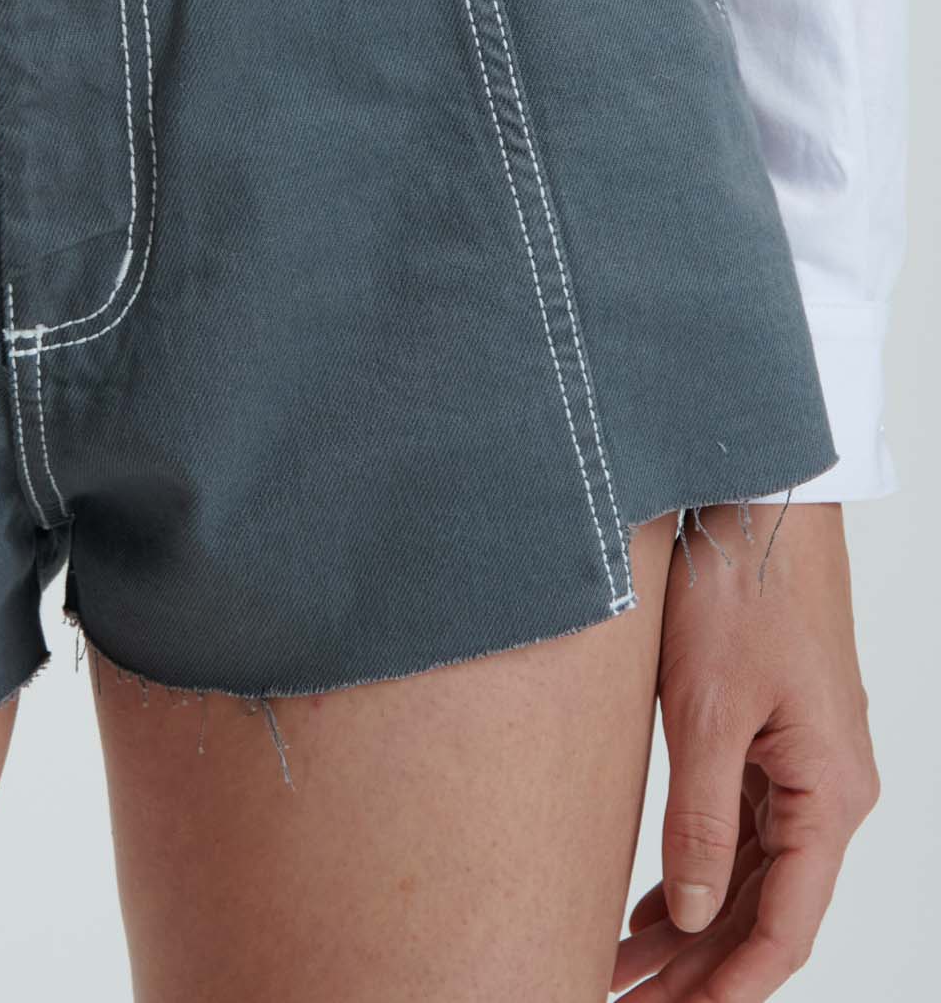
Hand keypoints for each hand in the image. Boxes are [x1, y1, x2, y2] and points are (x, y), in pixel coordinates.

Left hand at [610, 500, 879, 999]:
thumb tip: (697, 918)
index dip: (730, 991)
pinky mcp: (777, 734)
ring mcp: (806, 761)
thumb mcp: (707, 710)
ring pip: (755, 873)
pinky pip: (745, 826)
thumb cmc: (740, 590)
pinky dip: (702, 869)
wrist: (757, 500)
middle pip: (769, 910)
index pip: (786, 928)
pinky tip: (655, 904)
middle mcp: (829, 788)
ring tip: (623, 969)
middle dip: (702, 970)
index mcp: (828, 793)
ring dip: (695, 926)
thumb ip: (702, 821)